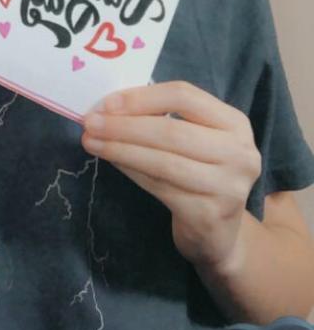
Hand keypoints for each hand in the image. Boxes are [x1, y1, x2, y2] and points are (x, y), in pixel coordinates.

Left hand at [81, 81, 261, 271]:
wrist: (220, 233)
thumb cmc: (199, 172)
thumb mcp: (194, 138)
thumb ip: (162, 117)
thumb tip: (109, 106)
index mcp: (235, 123)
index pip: (184, 96)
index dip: (142, 98)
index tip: (107, 103)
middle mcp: (240, 153)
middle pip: (172, 130)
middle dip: (124, 125)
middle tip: (89, 123)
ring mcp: (228, 186)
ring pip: (163, 161)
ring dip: (120, 149)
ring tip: (91, 142)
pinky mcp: (209, 214)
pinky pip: (160, 186)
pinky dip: (131, 171)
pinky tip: (112, 161)